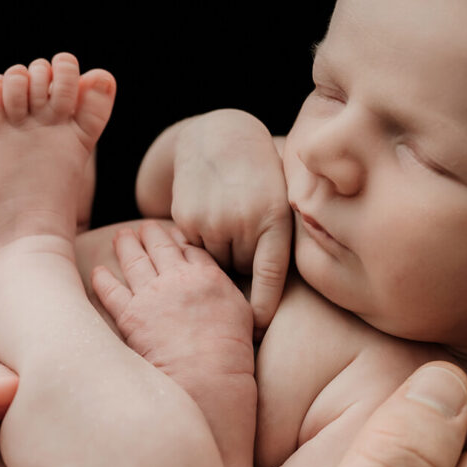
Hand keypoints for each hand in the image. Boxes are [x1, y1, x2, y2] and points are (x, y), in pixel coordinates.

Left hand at [90, 220, 254, 381]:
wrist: (207, 374)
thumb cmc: (231, 351)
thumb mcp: (242, 312)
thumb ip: (227, 292)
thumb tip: (221, 286)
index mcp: (207, 276)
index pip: (190, 249)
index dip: (179, 239)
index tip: (172, 234)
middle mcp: (177, 279)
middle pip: (161, 247)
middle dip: (151, 234)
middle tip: (144, 226)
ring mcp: (152, 296)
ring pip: (134, 261)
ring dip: (126, 246)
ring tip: (121, 236)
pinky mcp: (131, 316)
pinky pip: (111, 292)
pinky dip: (102, 280)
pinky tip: (98, 272)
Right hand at [166, 110, 291, 333]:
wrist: (218, 136)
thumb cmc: (259, 175)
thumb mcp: (281, 200)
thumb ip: (278, 240)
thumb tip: (264, 300)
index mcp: (274, 218)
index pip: (271, 275)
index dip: (264, 306)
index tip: (258, 329)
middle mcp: (242, 221)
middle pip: (239, 270)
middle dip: (241, 262)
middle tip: (242, 229)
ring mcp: (211, 220)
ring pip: (214, 263)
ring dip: (219, 252)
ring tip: (226, 219)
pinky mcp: (185, 218)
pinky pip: (194, 250)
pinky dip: (200, 241)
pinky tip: (208, 214)